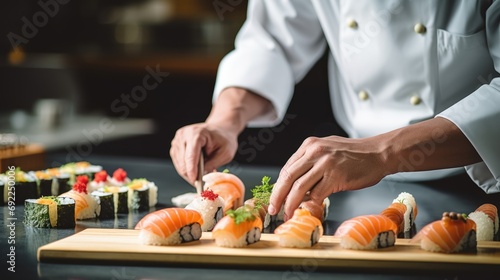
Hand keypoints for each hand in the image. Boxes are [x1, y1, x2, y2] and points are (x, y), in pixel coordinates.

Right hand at [170, 87, 272, 186]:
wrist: (220, 130)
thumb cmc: (224, 139)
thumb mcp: (225, 153)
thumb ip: (213, 164)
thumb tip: (201, 176)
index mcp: (196, 133)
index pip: (190, 155)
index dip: (192, 170)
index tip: (195, 181)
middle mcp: (183, 135)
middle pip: (183, 161)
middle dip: (192, 174)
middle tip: (202, 183)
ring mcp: (177, 140)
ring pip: (179, 164)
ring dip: (189, 173)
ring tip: (201, 174)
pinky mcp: (176, 146)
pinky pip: (178, 163)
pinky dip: (186, 170)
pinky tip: (195, 170)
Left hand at [268, 135, 389, 219]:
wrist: (379, 153)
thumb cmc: (355, 154)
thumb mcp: (327, 149)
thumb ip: (311, 162)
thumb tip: (297, 182)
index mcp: (310, 145)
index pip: (287, 168)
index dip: (278, 186)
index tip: (275, 197)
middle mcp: (315, 151)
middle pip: (288, 177)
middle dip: (277, 196)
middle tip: (273, 209)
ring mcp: (325, 163)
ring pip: (300, 187)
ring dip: (291, 204)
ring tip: (288, 213)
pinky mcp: (336, 176)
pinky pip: (317, 194)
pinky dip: (312, 203)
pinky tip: (310, 208)